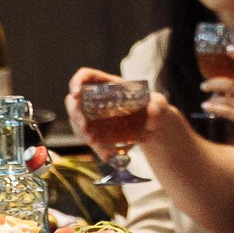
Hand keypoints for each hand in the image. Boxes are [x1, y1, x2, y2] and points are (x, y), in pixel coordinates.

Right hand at [64, 67, 178, 148]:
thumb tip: (153, 109)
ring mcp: (94, 116)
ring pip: (78, 123)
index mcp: (108, 85)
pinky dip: (96, 148)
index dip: (76, 83)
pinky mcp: (97, 132)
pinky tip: (106, 155)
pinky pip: (90, 140)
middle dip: (76, 115)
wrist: (154, 127)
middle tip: (85, 127)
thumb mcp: (158, 102)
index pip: (85, 77)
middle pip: (74, 102)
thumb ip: (158, 103)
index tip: (76, 94)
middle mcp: (96, 99)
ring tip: (94, 143)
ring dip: (82, 134)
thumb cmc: (154, 107)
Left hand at [201, 48, 233, 142]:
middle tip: (203, 86)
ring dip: (213, 99)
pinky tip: (206, 107)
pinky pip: (227, 111)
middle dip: (214, 83)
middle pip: (233, 84)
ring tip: (205, 103)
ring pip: (228, 98)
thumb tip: (217, 82)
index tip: (228, 48)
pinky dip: (214, 108)